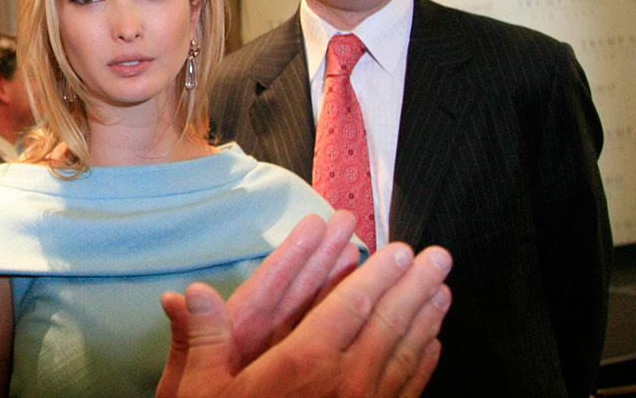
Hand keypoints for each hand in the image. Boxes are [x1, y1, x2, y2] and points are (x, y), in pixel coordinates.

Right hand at [158, 241, 451, 397]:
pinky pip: (408, 390)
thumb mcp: (204, 392)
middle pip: (388, 323)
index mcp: (303, 363)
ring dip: (427, 318)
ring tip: (442, 291)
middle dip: (415, 285)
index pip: (350, 306)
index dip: (377, 274)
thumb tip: (192, 293)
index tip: (398, 250)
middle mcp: (343, 381)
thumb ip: (205, 340)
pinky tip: (433, 345)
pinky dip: (424, 363)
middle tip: (437, 258)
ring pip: (406, 354)